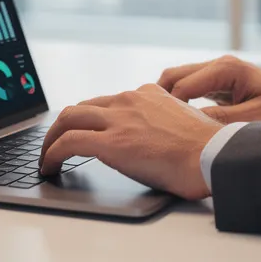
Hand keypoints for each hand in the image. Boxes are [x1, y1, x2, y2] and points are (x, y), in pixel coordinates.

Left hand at [39, 84, 221, 199]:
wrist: (214, 156)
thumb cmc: (207, 149)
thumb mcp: (183, 122)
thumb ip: (163, 122)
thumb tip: (156, 139)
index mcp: (147, 94)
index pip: (107, 102)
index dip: (90, 120)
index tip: (83, 133)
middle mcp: (129, 99)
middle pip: (81, 107)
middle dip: (63, 126)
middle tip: (55, 145)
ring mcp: (119, 118)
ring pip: (68, 118)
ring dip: (51, 139)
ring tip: (46, 158)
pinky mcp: (111, 141)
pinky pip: (69, 142)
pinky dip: (53, 153)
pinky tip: (50, 167)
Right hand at [158, 55, 260, 123]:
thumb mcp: (255, 119)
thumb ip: (222, 121)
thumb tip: (189, 127)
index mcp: (226, 69)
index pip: (183, 85)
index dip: (168, 108)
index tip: (157, 130)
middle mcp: (218, 65)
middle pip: (174, 76)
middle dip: (159, 99)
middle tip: (148, 125)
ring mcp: (217, 72)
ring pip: (178, 80)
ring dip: (167, 100)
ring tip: (157, 125)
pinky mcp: (218, 83)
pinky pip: (189, 89)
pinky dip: (178, 102)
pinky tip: (173, 123)